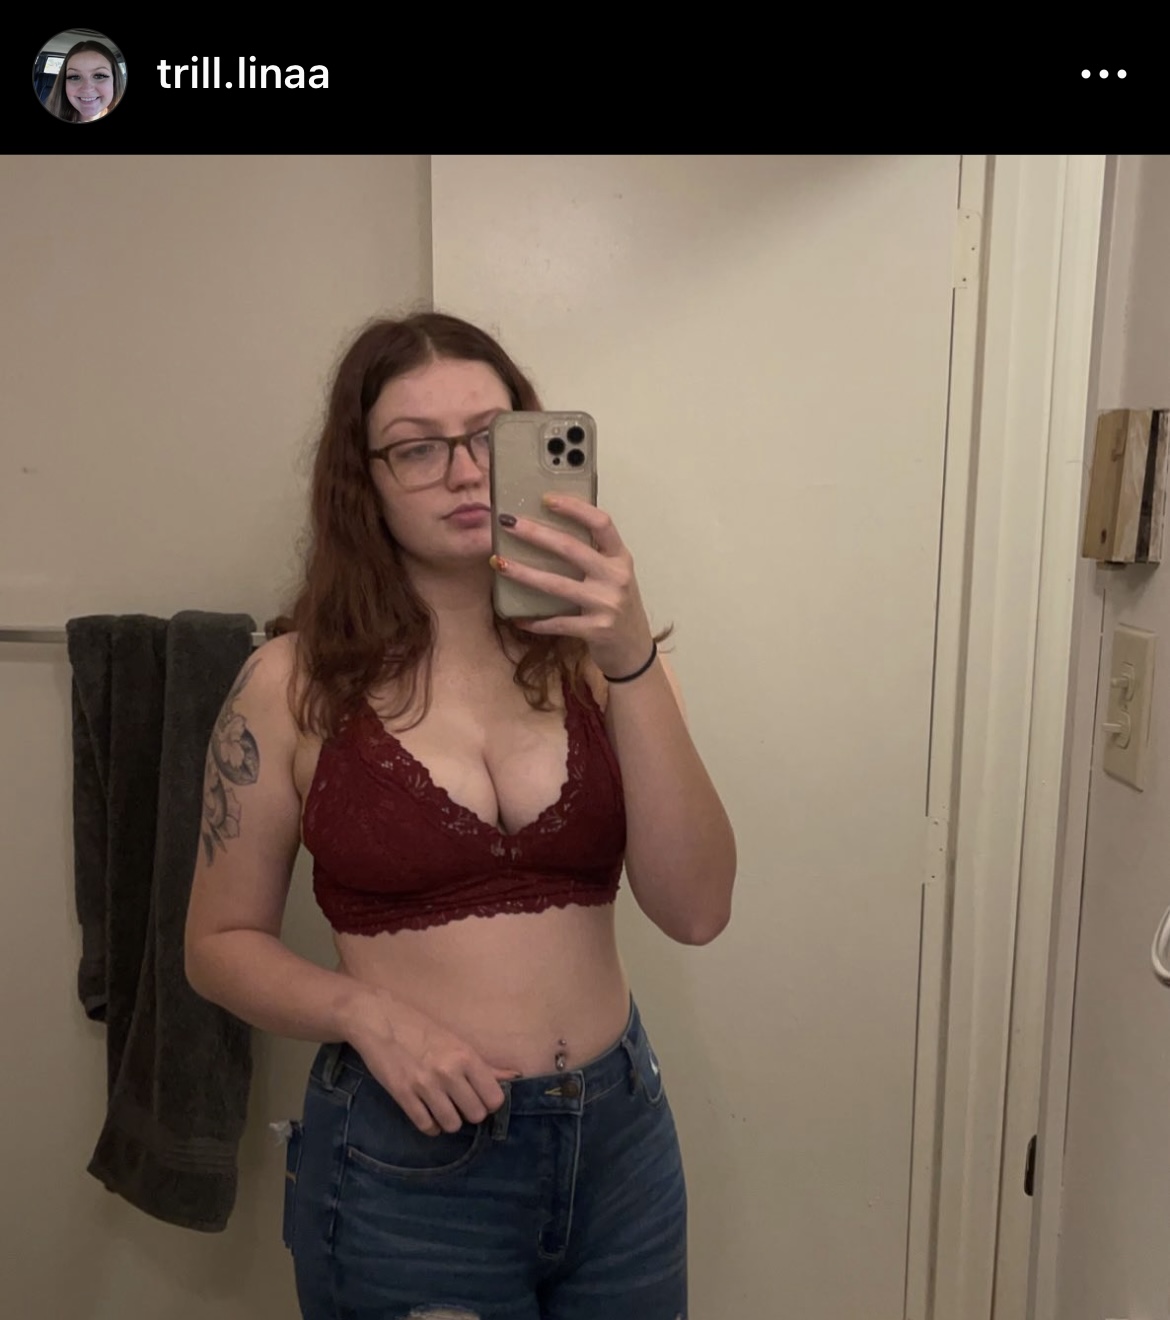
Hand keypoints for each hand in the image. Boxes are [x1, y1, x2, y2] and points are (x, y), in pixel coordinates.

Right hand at [348, 992, 517, 1135]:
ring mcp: (425, 1086)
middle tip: (461, 1102)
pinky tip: (428, 1113)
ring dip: (450, 1120)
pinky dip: (431, 1125)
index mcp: (465, 1056)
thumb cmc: (420, 1027)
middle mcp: (448, 1072)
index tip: (480, 1096)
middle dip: (470, 1112)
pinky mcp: (403, 1096)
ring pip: (452, 1124)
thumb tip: (514, 1075)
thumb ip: (484, 1064)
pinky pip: (426, 1126)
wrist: (379, 1020)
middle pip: (476, 1114)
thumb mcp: (456, 1040)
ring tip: (444, 1108)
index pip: (494, 1097)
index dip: (489, 1100)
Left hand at [492, 494, 654, 677]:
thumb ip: (592, 556)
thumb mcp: (613, 576)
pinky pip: (557, 622)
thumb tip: (547, 532)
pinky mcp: (595, 630)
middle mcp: (616, 577)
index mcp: (620, 558)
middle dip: (535, 534)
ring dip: (523, 573)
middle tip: (508, 523)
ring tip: (499, 563)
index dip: (574, 508)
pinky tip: (516, 616)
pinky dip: (534, 620)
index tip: (546, 498)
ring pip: (556, 584)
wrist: (634, 650)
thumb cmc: (617, 606)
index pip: (601, 523)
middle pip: (571, 548)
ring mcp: (606, 604)